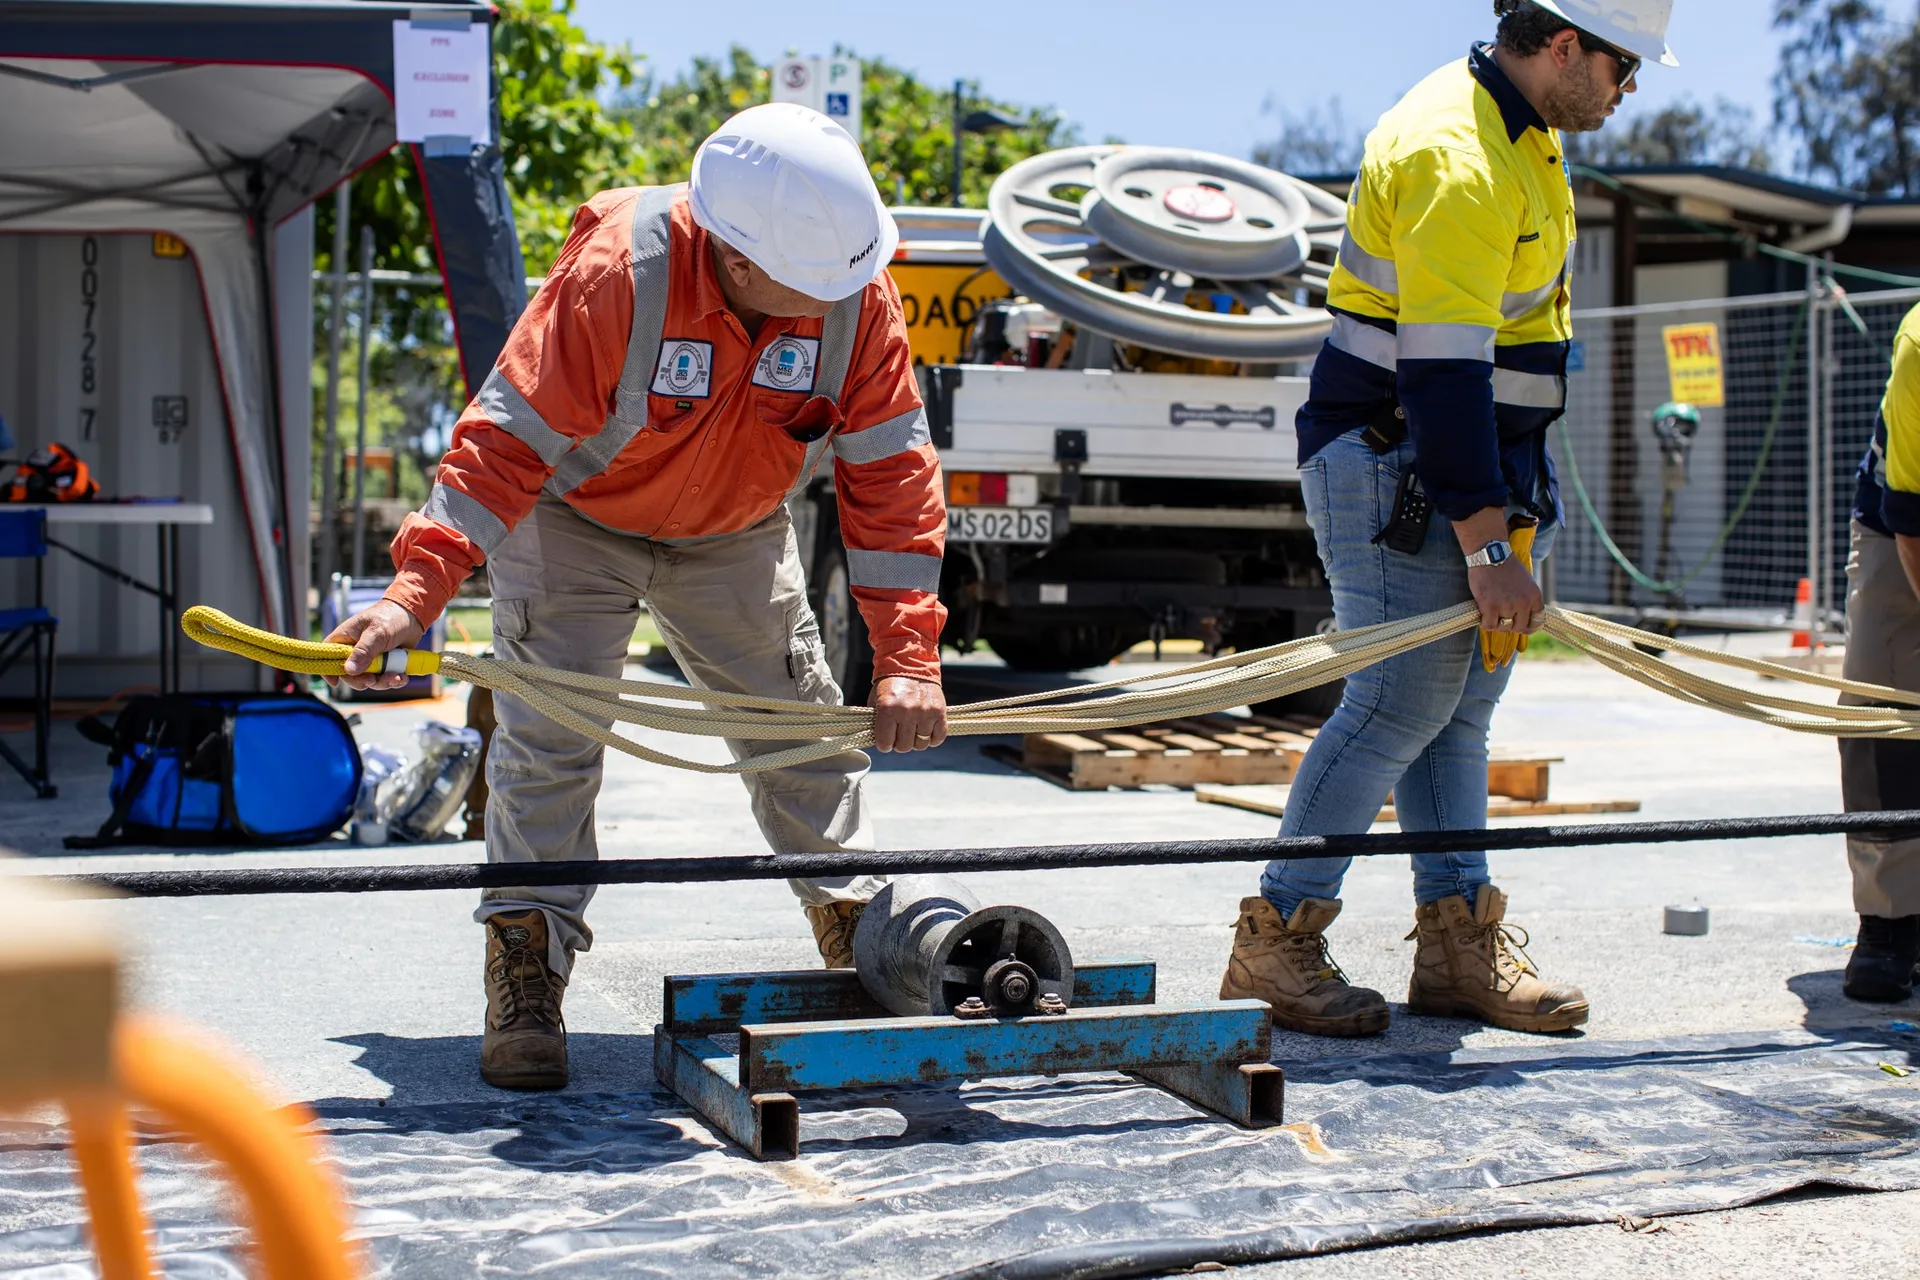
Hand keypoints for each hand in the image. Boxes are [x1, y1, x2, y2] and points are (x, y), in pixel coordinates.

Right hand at [325, 600, 425, 691]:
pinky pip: (385, 680)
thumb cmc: (390, 618)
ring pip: (370, 680)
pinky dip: (394, 681)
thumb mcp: (376, 633)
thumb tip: (349, 670)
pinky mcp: (384, 665)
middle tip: (373, 680)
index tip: (335, 683)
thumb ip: (363, 651)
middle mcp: (354, 652)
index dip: (328, 670)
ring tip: (397, 676)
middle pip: (350, 675)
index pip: (328, 656)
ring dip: (383, 682)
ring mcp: (370, 660)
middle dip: (362, 681)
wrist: (413, 616)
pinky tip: (402, 677)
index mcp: (345, 639)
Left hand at [870, 676, 946, 752]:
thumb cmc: (890, 684)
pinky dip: (932, 738)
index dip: (884, 744)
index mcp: (888, 709)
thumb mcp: (876, 700)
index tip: (886, 740)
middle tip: (900, 733)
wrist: (912, 664)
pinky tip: (926, 731)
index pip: (885, 743)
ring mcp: (925, 713)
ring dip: (916, 740)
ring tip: (913, 730)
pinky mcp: (939, 712)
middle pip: (904, 747)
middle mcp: (907, 712)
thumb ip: (876, 721)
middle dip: (900, 743)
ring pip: (921, 744)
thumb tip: (879, 742)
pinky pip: (938, 738)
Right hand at [1454, 508, 1542, 635]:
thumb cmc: (1505, 565)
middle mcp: (1523, 603)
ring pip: (1503, 627)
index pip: (1537, 621)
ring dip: (1496, 623)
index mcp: (1535, 596)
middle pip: (1520, 627)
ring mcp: (1506, 606)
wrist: (1490, 553)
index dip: (1528, 625)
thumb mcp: (1525, 581)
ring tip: (1490, 614)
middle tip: (1501, 619)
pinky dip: (1485, 623)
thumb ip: (1526, 598)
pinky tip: (1482, 616)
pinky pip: (1489, 625)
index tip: (1520, 624)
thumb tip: (1522, 615)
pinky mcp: (1489, 607)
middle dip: (1511, 626)